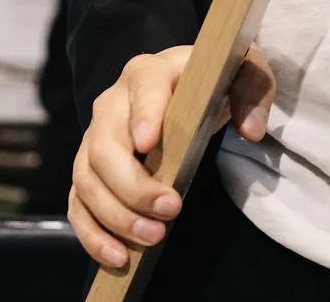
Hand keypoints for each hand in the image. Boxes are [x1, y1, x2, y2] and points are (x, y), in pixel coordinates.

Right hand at [69, 44, 275, 270]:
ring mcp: (93, 139)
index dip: (143, 114)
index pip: (143, 88)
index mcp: (149, 72)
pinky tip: (119, 257)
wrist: (182, 92)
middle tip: (170, 210)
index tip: (148, 144)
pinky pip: (78, 205)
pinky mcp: (89, 172)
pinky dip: (93, 234)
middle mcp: (111, 104)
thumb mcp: (241, 72)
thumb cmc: (210, 83)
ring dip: (115, 215)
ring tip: (153, 237)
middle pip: (104, 146)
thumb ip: (252, 90)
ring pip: (87, 180)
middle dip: (133, 185)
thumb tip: (251, 131)